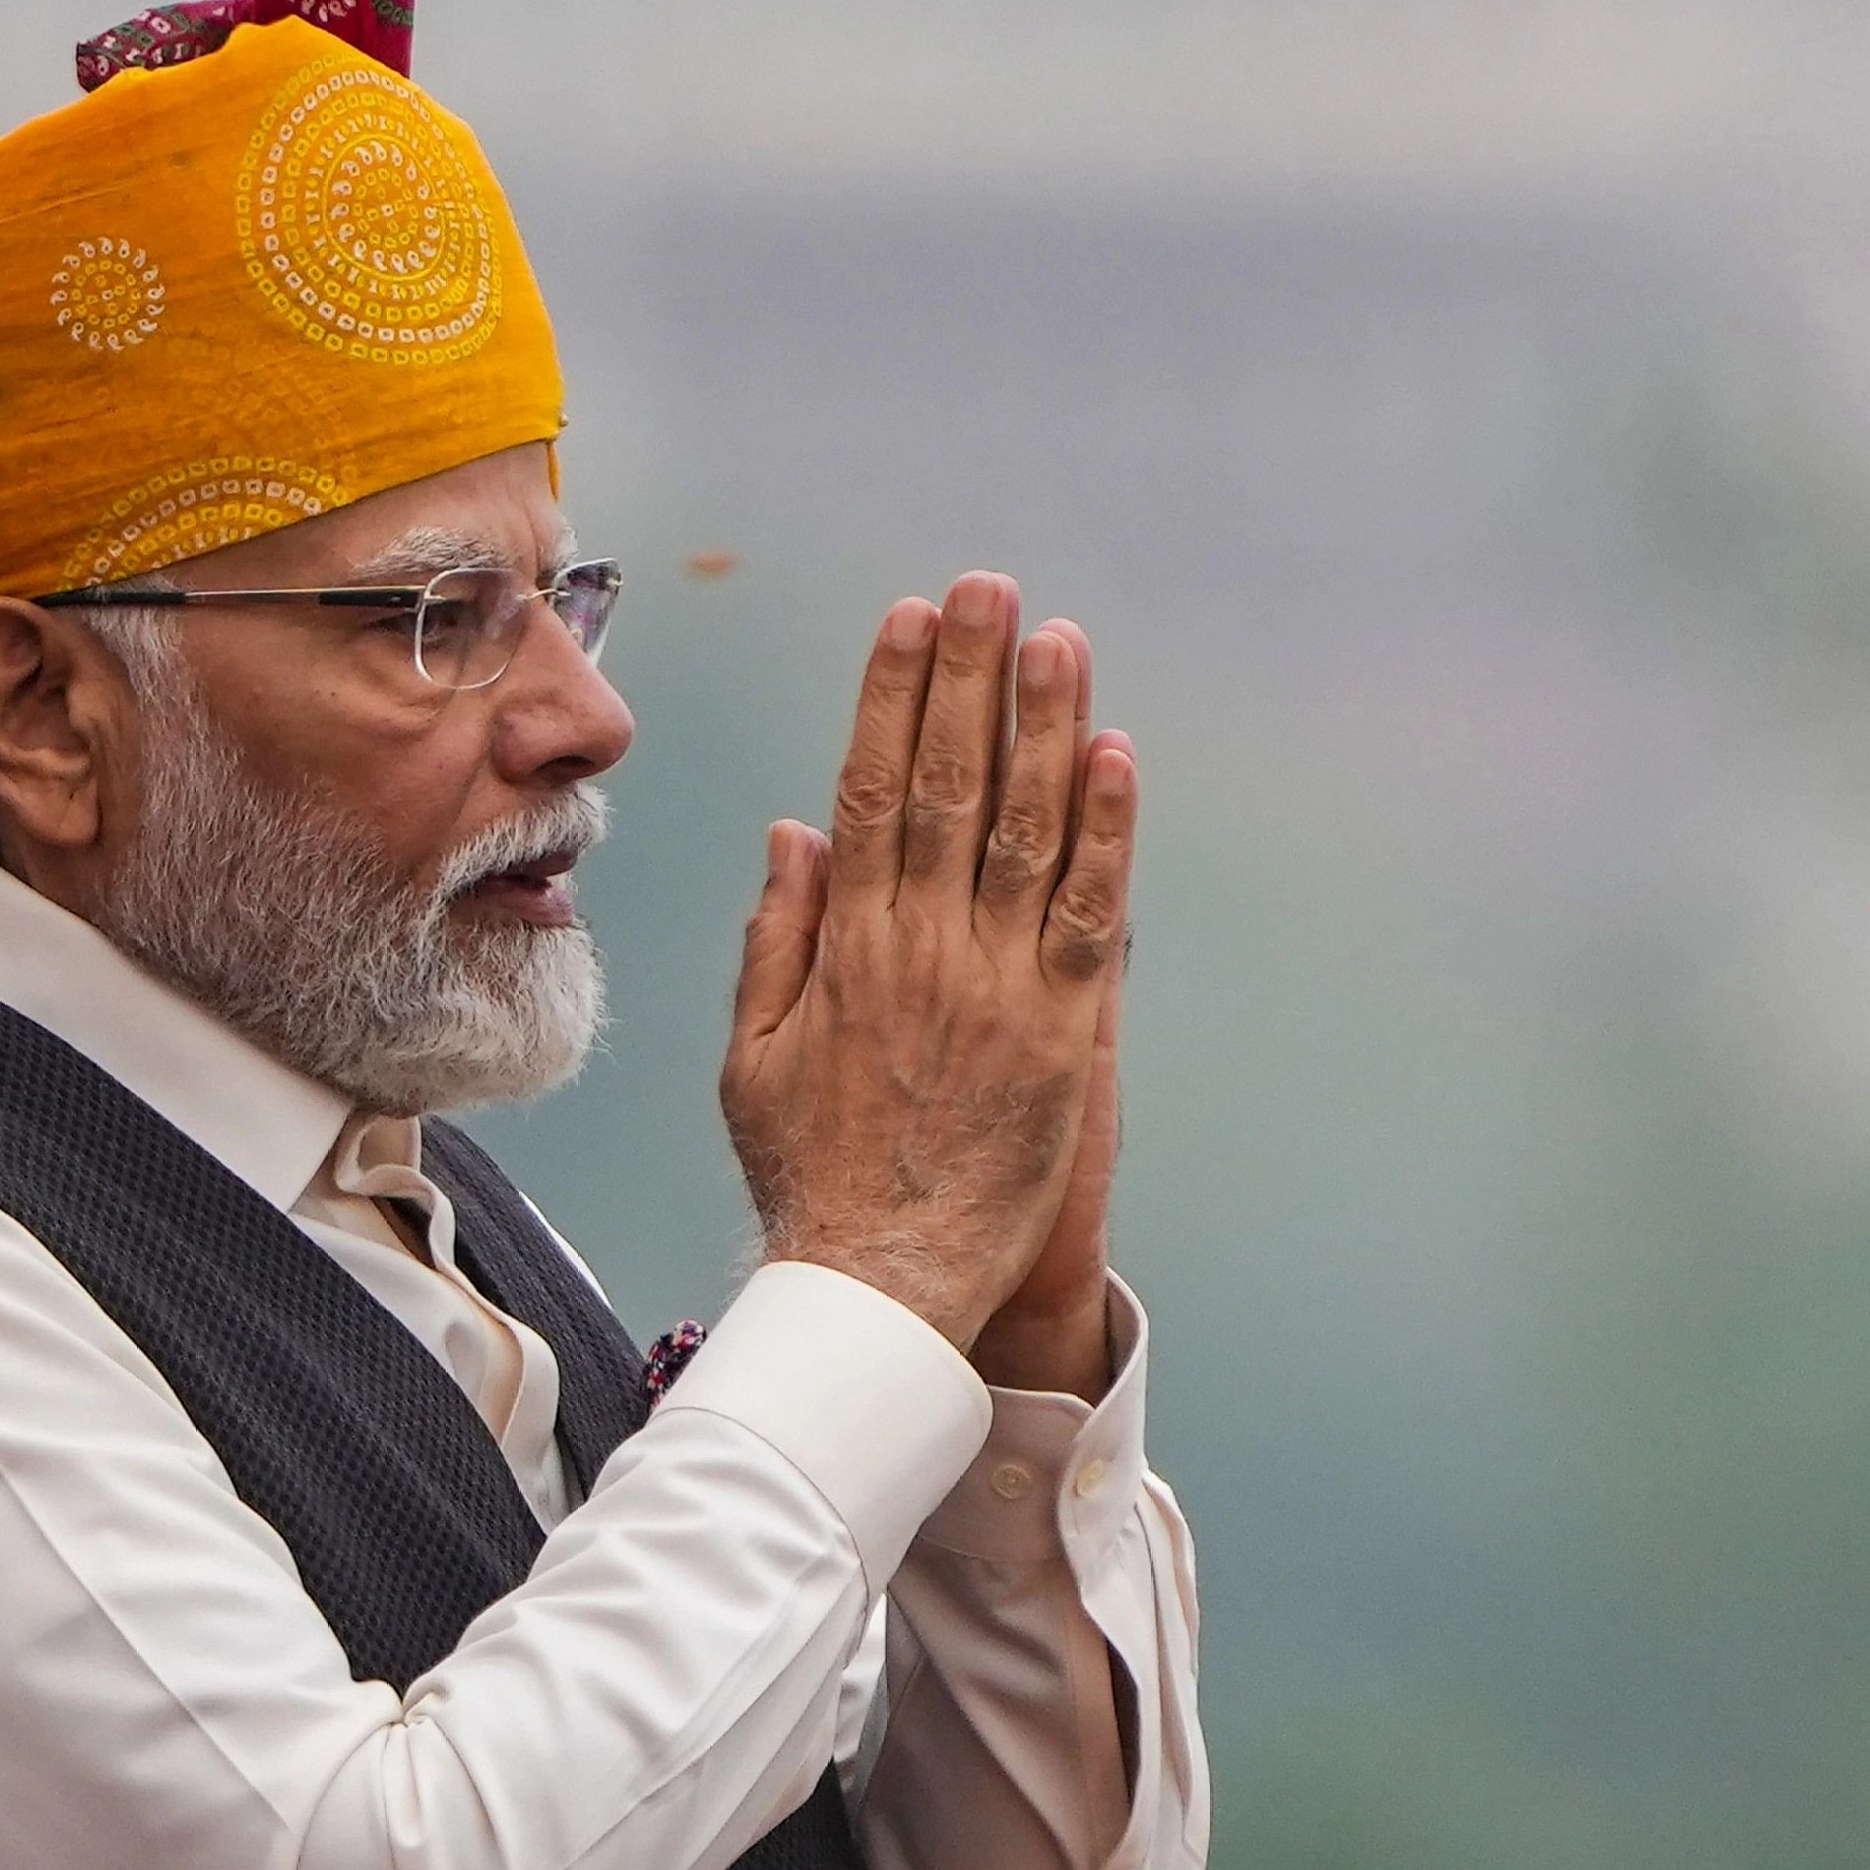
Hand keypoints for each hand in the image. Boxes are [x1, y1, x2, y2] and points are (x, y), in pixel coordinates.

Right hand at [721, 574, 1138, 1352]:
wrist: (878, 1284)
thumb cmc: (812, 1177)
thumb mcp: (752, 1055)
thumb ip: (778, 936)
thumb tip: (796, 830)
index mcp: (846, 948)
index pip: (868, 790)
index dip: (890, 696)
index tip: (906, 619)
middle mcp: (921, 950)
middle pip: (947, 784)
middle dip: (967, 677)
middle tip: (986, 586)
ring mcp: (994, 989)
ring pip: (1024, 831)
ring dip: (1044, 725)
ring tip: (1057, 636)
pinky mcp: (1060, 1036)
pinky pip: (1090, 916)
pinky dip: (1106, 834)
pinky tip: (1117, 756)